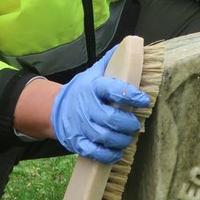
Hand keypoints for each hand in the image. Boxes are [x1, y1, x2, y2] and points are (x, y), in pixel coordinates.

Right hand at [51, 47, 150, 163]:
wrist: (56, 108)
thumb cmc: (83, 89)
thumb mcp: (94, 72)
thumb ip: (111, 62)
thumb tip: (128, 44)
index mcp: (93, 86)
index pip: (112, 89)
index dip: (130, 94)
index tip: (144, 99)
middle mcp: (86, 106)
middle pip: (110, 118)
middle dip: (128, 123)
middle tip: (135, 123)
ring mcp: (81, 125)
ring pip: (104, 136)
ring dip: (121, 139)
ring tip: (128, 136)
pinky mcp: (77, 141)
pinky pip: (94, 152)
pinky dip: (108, 154)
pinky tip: (117, 151)